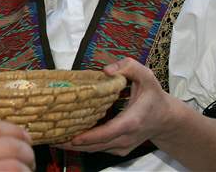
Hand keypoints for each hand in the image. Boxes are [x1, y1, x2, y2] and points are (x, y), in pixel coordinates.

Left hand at [54, 57, 178, 155]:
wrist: (166, 119)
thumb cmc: (153, 95)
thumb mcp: (146, 75)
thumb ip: (128, 67)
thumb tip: (106, 70)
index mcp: (131, 121)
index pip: (107, 133)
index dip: (89, 137)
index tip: (71, 136)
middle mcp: (125, 138)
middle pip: (95, 146)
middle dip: (72, 143)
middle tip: (49, 136)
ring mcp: (122, 147)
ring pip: (94, 150)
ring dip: (73, 146)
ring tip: (51, 137)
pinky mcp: (118, 149)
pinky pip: (97, 149)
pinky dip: (82, 145)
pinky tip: (66, 137)